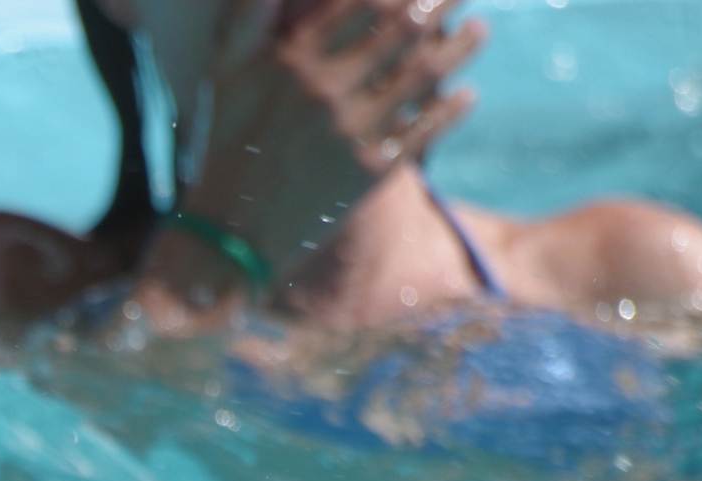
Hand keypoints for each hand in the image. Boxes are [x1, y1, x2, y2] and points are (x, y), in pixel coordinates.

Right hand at [181, 0, 485, 283]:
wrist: (230, 236)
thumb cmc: (225, 150)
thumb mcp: (221, 79)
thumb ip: (244, 22)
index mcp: (289, 60)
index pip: (362, 1)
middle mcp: (323, 89)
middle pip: (403, 25)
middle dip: (441, 2)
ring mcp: (349, 130)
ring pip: (425, 72)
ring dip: (462, 46)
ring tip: (480, 30)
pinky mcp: (369, 171)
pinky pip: (425, 128)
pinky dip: (452, 108)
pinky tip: (466, 94)